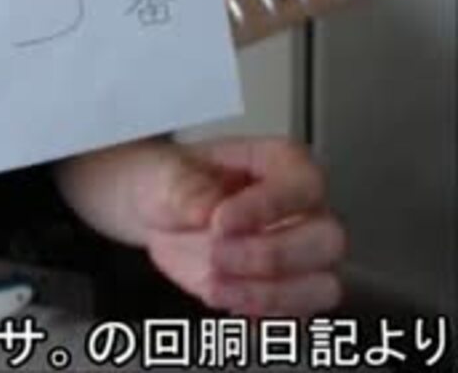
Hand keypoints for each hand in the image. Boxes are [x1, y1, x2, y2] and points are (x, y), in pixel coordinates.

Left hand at [56, 136, 345, 316]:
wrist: (153, 211)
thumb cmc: (172, 181)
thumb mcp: (168, 173)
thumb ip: (188, 188)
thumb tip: (207, 207)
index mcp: (283, 164)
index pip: (303, 184)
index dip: (268, 207)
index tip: (219, 220)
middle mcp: (305, 209)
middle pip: (326, 240)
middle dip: (270, 255)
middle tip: (216, 255)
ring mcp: (302, 255)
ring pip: (321, 286)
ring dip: (268, 294)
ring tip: (214, 285)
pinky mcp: (286, 292)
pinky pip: (297, 316)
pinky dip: (263, 317)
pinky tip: (227, 301)